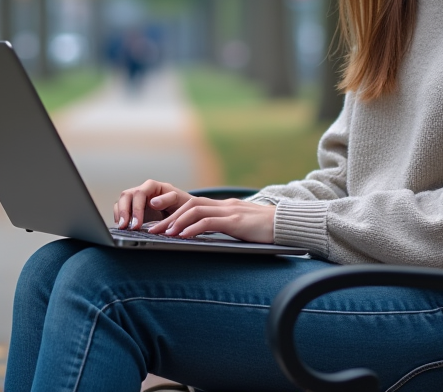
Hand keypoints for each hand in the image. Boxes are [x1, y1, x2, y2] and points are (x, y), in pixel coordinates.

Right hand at [113, 179, 192, 229]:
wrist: (183, 211)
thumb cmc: (182, 204)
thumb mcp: (179, 200)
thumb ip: (167, 199)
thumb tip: (152, 202)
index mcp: (152, 186)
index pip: (140, 192)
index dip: (137, 208)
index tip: (137, 223)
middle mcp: (142, 190)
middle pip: (126, 195)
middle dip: (124, 212)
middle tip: (125, 227)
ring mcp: (136, 199)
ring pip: (121, 201)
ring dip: (120, 215)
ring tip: (122, 228)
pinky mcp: (132, 208)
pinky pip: (120, 209)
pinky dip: (119, 217)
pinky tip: (122, 227)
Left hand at [146, 197, 274, 243]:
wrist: (288, 224)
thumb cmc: (266, 230)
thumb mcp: (242, 227)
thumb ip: (226, 228)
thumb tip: (208, 238)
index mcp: (224, 207)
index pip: (193, 205)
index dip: (174, 213)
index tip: (160, 224)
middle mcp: (224, 206)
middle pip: (189, 206)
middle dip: (169, 218)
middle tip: (154, 231)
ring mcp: (230, 212)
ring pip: (195, 211)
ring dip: (177, 222)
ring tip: (165, 234)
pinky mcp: (236, 221)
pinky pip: (210, 222)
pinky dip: (194, 228)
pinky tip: (184, 236)